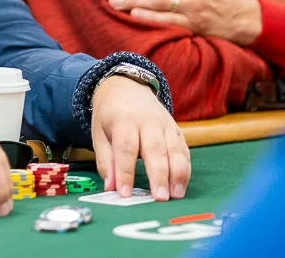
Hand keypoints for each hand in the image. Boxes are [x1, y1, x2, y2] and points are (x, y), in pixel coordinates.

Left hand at [90, 75, 190, 201]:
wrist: (126, 87)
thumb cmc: (110, 115)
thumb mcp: (99, 133)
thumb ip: (105, 161)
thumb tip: (110, 187)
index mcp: (124, 119)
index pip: (126, 148)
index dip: (125, 171)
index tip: (125, 193)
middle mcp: (148, 121)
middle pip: (155, 149)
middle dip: (158, 175)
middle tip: (159, 198)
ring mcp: (165, 124)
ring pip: (175, 150)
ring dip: (177, 174)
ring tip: (176, 196)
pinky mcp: (177, 130)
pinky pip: (184, 150)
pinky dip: (185, 168)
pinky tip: (182, 185)